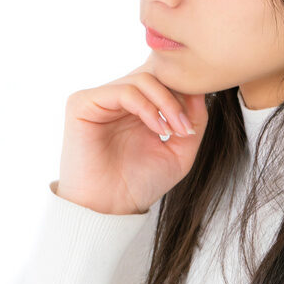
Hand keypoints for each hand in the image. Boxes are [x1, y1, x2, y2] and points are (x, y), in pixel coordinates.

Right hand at [56, 58, 210, 214]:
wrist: (109, 210)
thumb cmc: (139, 184)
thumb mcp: (180, 152)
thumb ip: (195, 121)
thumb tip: (201, 90)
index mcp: (138, 107)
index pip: (165, 80)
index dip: (185, 93)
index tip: (193, 124)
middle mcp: (118, 99)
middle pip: (156, 74)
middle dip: (178, 98)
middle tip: (186, 128)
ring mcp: (101, 99)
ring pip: (143, 79)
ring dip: (167, 103)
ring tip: (174, 131)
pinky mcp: (83, 103)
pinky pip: (124, 91)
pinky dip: (147, 107)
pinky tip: (157, 129)